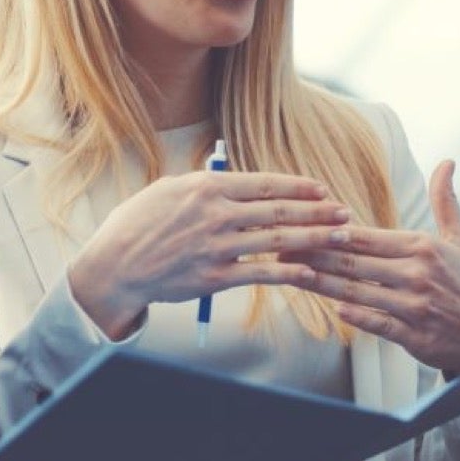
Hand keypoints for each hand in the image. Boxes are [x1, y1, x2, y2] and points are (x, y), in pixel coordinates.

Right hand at [66, 170, 351, 337]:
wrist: (115, 266)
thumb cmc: (138, 224)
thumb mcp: (169, 189)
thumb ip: (206, 186)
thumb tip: (237, 182)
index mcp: (206, 188)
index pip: (264, 184)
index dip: (298, 187)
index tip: (321, 190)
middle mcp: (216, 215)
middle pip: (279, 211)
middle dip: (318, 212)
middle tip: (344, 213)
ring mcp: (217, 248)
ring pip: (277, 241)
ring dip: (314, 239)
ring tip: (339, 238)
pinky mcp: (215, 278)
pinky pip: (261, 275)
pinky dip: (288, 274)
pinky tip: (309, 272)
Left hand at [286, 160, 459, 372]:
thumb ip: (445, 201)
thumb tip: (447, 162)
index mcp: (422, 247)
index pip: (367, 236)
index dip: (332, 231)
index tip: (304, 224)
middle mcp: (417, 274)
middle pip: (355, 262)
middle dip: (315, 254)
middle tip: (283, 247)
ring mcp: (415, 305)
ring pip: (359, 291)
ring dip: (323, 283)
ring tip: (292, 274)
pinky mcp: (415, 336)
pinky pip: (379, 323)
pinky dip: (356, 316)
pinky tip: (334, 308)